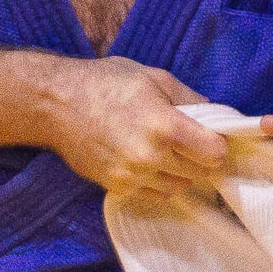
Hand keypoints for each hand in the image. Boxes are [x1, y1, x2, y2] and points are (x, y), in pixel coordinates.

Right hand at [44, 57, 227, 204]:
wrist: (55, 104)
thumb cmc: (103, 83)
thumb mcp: (152, 77)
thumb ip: (188, 97)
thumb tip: (213, 115)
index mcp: (165, 125)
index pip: (214, 152)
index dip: (217, 143)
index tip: (210, 136)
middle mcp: (151, 156)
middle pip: (200, 171)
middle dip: (200, 157)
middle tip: (189, 143)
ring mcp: (133, 176)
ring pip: (179, 186)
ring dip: (180, 172)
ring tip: (167, 153)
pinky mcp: (117, 187)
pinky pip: (155, 194)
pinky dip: (158, 182)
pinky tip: (148, 163)